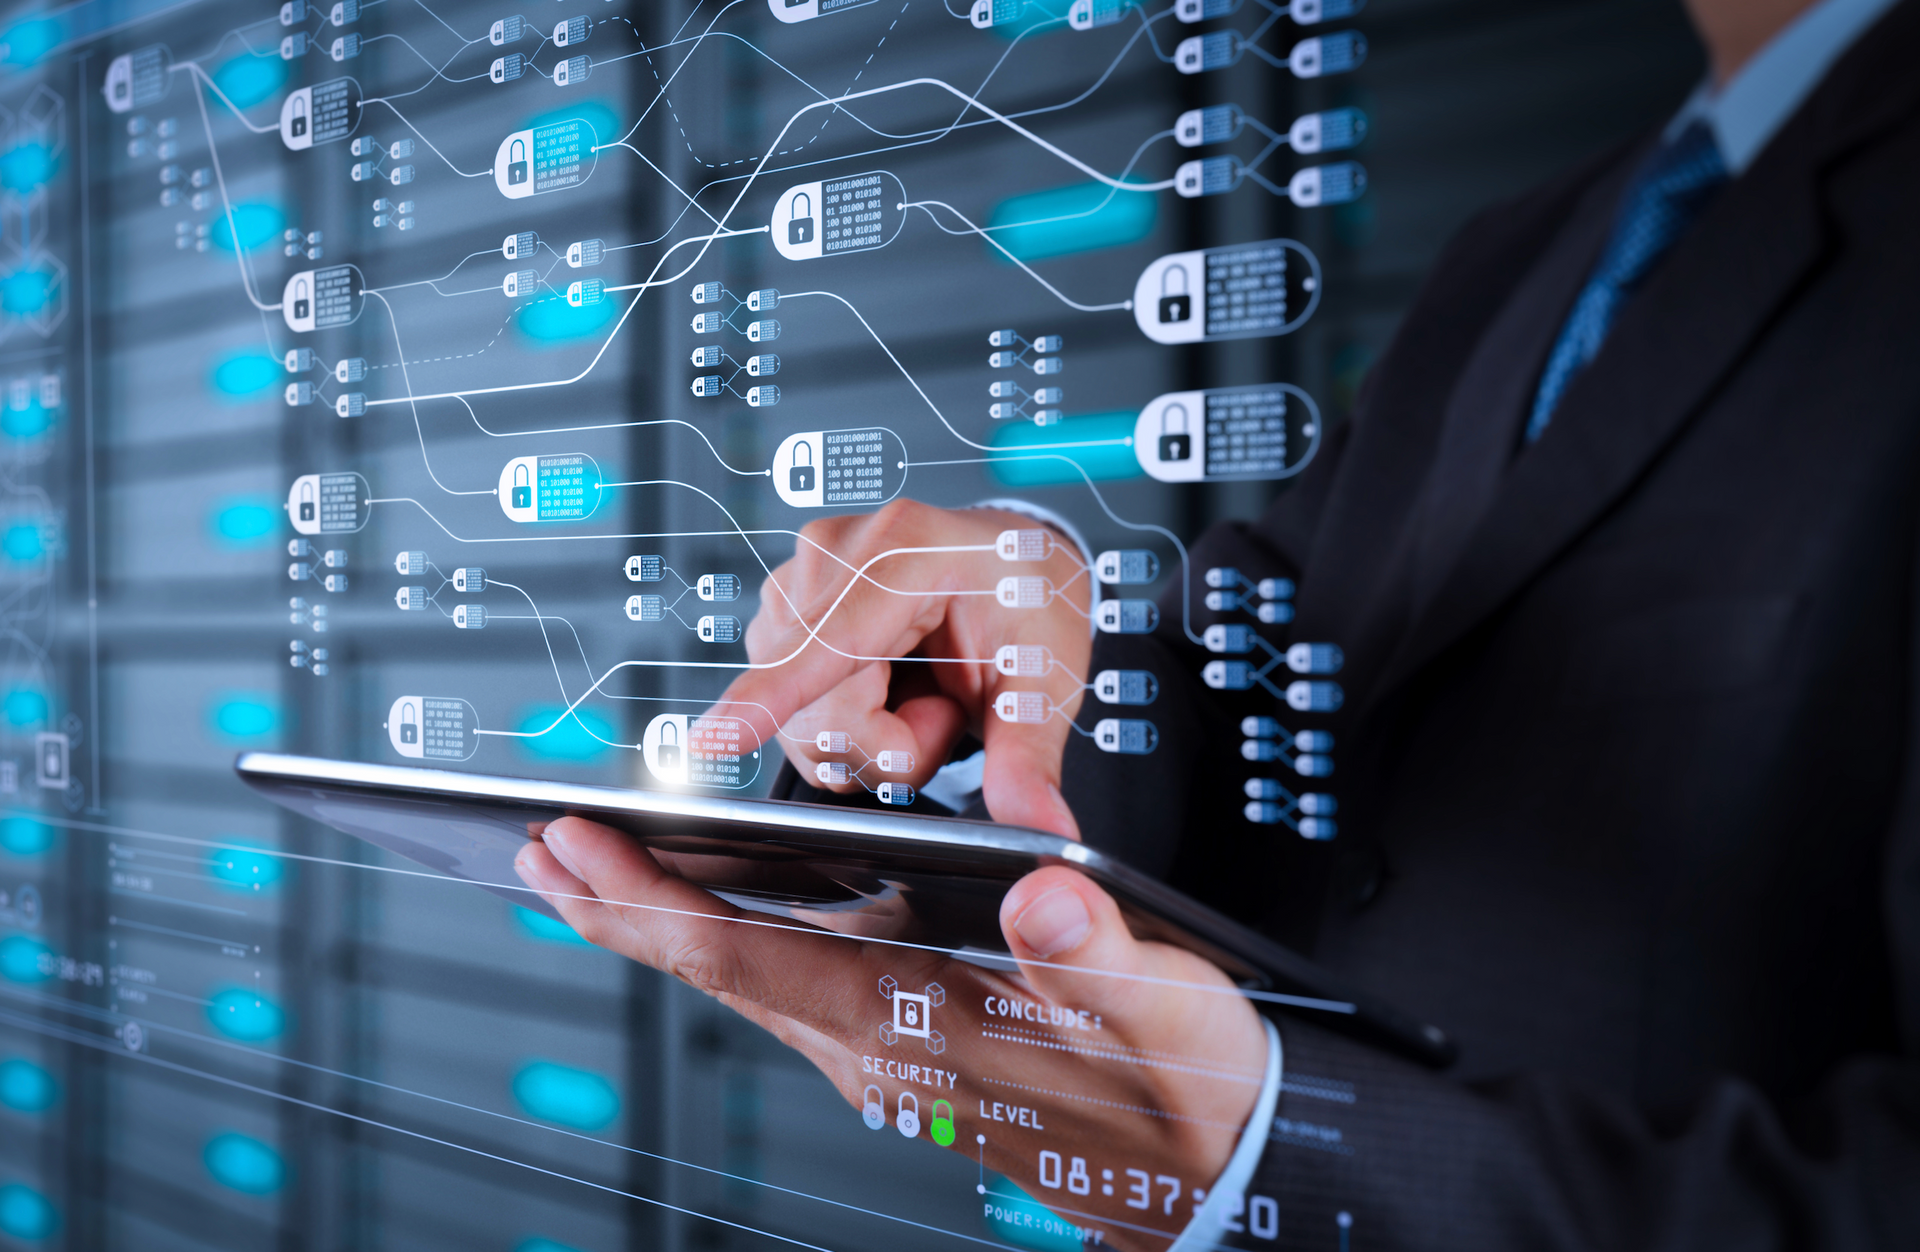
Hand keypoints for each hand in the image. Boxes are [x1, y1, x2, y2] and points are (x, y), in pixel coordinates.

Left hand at [514, 817, 1267, 1248]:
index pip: (752, 961)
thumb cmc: (1185, 1085)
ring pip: (740, 981)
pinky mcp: (902, 1044)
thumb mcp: (1163, 1012)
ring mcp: (883, 1052)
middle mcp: (876, 1047)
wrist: (1211, 1166)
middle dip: (619, 909)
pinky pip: (782, 987)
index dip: (654, 902)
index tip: (579, 846)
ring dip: (658, 921)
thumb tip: (1039, 893)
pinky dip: (722, 939)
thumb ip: (1096, 955)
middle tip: (538, 851)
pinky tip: (709, 908)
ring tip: (590, 869)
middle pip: (718, 974)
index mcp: (915, 1027)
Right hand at [719, 501, 1092, 838]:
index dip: (770, 699)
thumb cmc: (1027, 599)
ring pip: (795, 719)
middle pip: (812, 708)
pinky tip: (884, 686)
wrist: (1009, 562)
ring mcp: (796, 582)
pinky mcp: (779, 612)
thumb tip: (1042, 829)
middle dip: (883, 744)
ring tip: (921, 692)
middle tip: (947, 711)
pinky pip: (787, 708)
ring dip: (862, 736)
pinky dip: (840, 721)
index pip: (829, 644)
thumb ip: (1030, 756)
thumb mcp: (1045, 677)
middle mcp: (833, 555)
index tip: (715, 740)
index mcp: (905, 550)